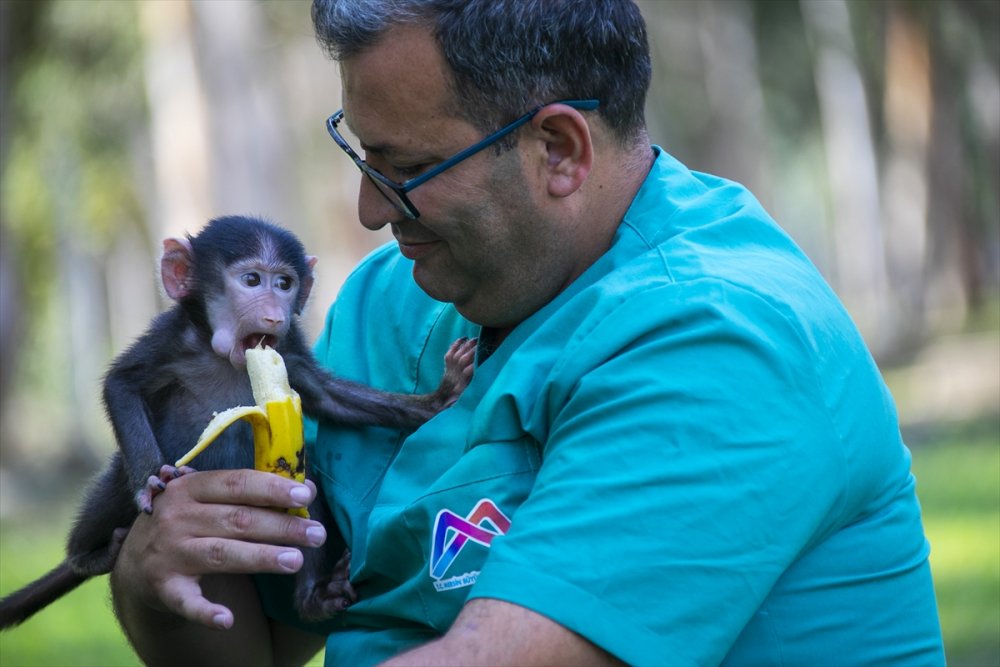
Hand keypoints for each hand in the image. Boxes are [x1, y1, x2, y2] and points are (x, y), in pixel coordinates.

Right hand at [113, 468, 326, 629]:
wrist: (133, 561)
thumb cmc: (186, 522)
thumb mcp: (205, 498)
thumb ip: (248, 493)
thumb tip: (306, 489)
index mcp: (190, 488)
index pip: (237, 482)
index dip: (272, 488)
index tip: (306, 495)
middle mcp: (177, 518)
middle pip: (238, 520)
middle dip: (281, 526)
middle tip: (317, 534)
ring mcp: (170, 553)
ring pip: (223, 554)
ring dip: (261, 558)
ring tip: (296, 560)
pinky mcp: (164, 588)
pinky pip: (187, 602)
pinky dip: (206, 612)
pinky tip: (228, 620)